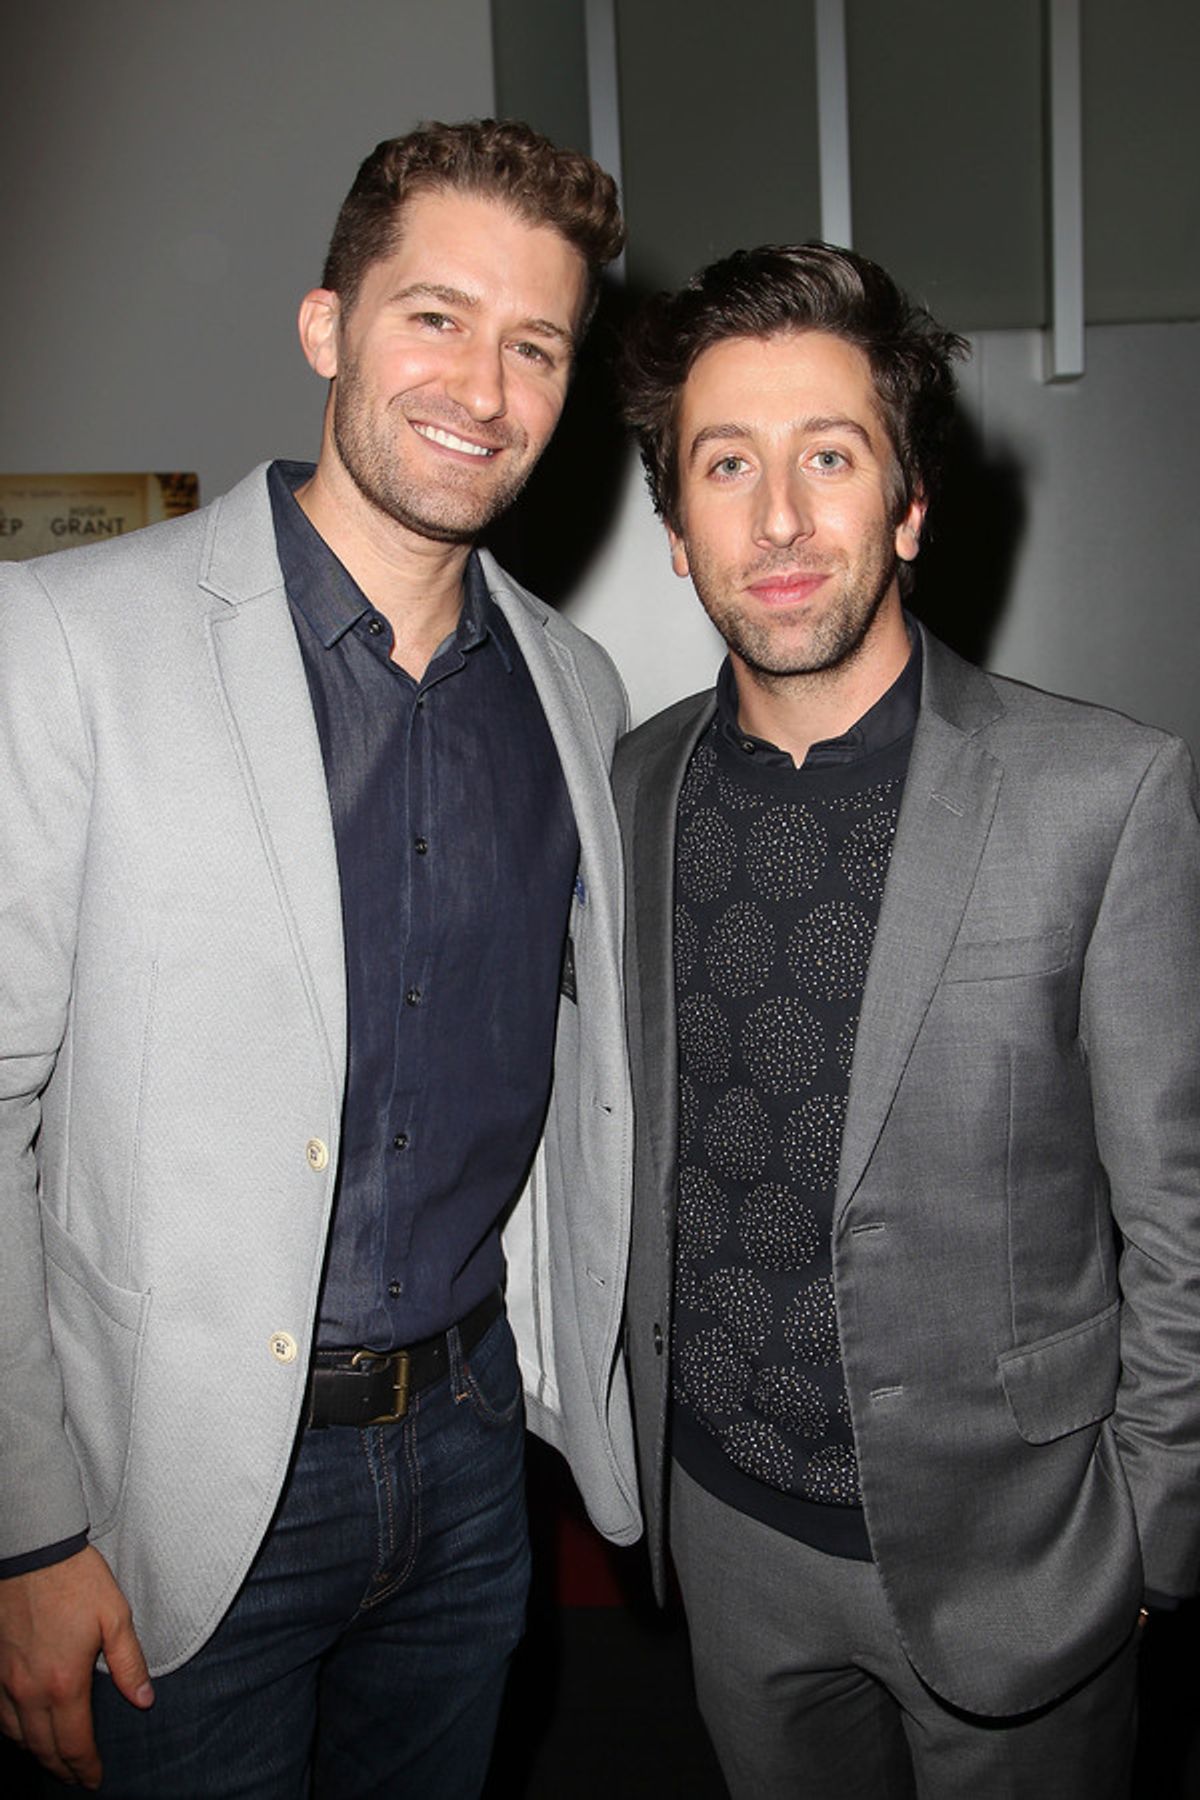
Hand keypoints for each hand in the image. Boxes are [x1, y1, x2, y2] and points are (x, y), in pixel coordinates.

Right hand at [0, 1546, 152, 1788]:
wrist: (32, 1553)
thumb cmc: (76, 1581)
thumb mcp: (115, 1616)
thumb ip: (129, 1663)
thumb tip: (144, 1700)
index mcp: (65, 1683)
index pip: (75, 1742)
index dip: (86, 1767)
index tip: (95, 1780)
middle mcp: (30, 1691)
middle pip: (44, 1748)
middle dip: (62, 1769)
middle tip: (76, 1780)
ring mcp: (6, 1682)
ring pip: (17, 1736)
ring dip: (37, 1754)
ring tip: (54, 1761)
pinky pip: (0, 1716)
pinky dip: (13, 1733)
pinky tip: (24, 1732)